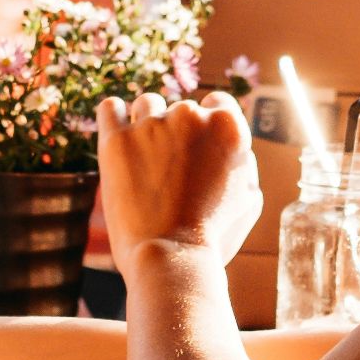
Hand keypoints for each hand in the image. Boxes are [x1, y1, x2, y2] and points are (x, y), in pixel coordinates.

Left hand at [97, 91, 260, 270]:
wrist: (170, 257)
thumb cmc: (214, 236)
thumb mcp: (249, 199)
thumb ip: (244, 162)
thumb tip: (235, 145)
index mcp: (228, 126)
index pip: (218, 103)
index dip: (210, 126)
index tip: (199, 147)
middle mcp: (190, 115)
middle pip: (183, 110)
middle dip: (179, 134)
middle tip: (174, 172)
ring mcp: (151, 124)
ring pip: (148, 104)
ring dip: (148, 123)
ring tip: (146, 160)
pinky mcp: (116, 138)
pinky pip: (110, 107)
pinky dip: (114, 116)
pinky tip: (119, 135)